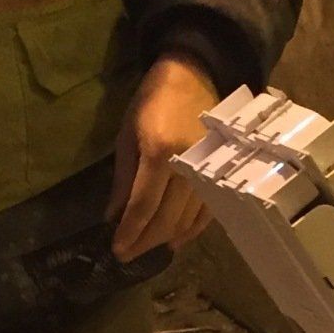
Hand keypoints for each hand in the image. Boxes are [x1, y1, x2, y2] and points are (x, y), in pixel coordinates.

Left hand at [108, 58, 218, 262]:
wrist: (193, 77)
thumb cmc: (152, 102)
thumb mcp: (128, 136)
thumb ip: (123, 180)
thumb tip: (113, 218)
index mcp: (159, 153)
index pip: (143, 206)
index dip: (130, 232)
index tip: (117, 250)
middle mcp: (187, 166)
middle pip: (166, 219)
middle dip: (144, 241)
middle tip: (128, 254)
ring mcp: (208, 172)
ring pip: (187, 220)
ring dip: (165, 239)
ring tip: (147, 249)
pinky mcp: (220, 174)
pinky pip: (207, 212)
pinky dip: (191, 230)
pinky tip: (176, 240)